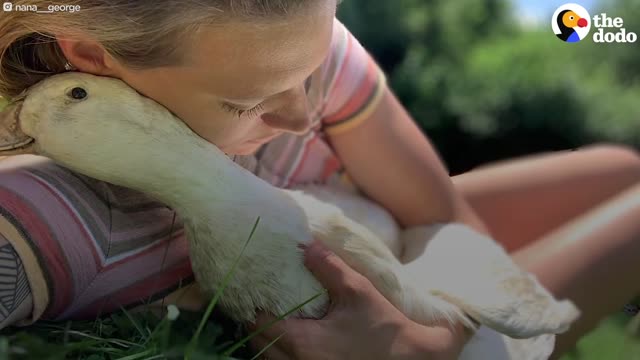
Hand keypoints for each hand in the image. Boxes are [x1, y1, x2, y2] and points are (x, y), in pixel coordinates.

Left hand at [248, 240, 470, 359]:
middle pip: (258, 346)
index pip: (260, 326)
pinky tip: (292, 336)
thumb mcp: (357, 291)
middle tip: (264, 303)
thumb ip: (329, 267)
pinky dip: (281, 353)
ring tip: (275, 319)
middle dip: (257, 325)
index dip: (254, 308)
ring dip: (267, 341)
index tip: (257, 291)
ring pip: (269, 359)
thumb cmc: (383, 326)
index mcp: (304, 343)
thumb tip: (305, 245)